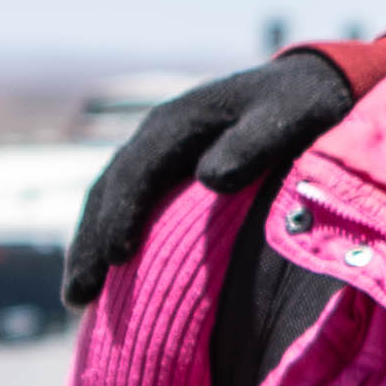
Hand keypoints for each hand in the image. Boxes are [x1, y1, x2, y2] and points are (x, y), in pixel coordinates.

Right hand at [57, 40, 385, 308]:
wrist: (308, 86)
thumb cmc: (302, 107)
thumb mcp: (289, 116)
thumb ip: (255, 144)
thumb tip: (211, 178)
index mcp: (180, 121)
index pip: (138, 170)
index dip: (123, 213)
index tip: (117, 257)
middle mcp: (158, 135)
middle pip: (109, 190)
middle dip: (91, 242)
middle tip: (78, 296)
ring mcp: (157, 153)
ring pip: (109, 200)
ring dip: (90, 247)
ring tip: (77, 299)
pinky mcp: (167, 173)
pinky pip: (129, 207)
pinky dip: (112, 240)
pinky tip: (110, 285)